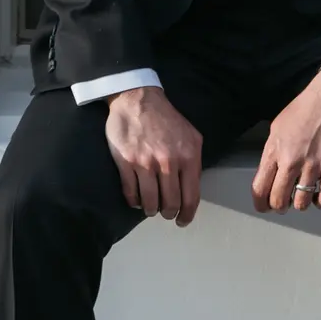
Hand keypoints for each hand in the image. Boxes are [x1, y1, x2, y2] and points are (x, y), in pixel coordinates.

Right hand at [105, 85, 203, 224]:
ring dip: (150, 210)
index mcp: (189, 155)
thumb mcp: (191, 136)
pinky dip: (133, 202)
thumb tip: (193, 187)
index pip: (191, 196)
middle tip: (165, 213)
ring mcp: (146, 163)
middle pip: (170, 204)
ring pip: (150, 203)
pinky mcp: (126, 162)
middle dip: (168, 213)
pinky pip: (131, 194)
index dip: (187, 214)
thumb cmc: (165, 118)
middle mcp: (169, 161)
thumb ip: (194, 161)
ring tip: (150, 207)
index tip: (182, 221)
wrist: (137, 98)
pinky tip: (136, 199)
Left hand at [255, 67, 320, 214]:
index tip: (264, 206)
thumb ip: (273, 151)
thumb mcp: (278, 126)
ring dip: (301, 204)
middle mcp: (291, 161)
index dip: (260, 203)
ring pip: (301, 203)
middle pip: (278, 200)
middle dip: (280, 206)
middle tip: (285, 203)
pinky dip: (320, 202)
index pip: (260, 188)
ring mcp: (313, 167)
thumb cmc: (305, 107)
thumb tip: (272, 171)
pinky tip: (320, 195)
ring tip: (304, 197)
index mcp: (274, 150)